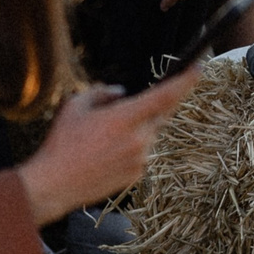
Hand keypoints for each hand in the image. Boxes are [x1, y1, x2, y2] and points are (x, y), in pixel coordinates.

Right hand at [15, 68, 200, 224]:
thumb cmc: (62, 143)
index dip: (185, 80)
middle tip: (128, 108)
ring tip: (103, 137)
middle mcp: (139, 139)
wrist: (55, 185)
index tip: (198, 68)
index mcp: (125, 118)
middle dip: (152, 106)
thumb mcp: (75, 106)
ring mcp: (141, 159)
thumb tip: (121, 92)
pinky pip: (142, 152)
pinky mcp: (137, 174)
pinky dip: (130, 147)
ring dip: (136, 129)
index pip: (165, 95)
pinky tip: (105, 153)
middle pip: (160, 115)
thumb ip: (102, 92)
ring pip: (149, 134)